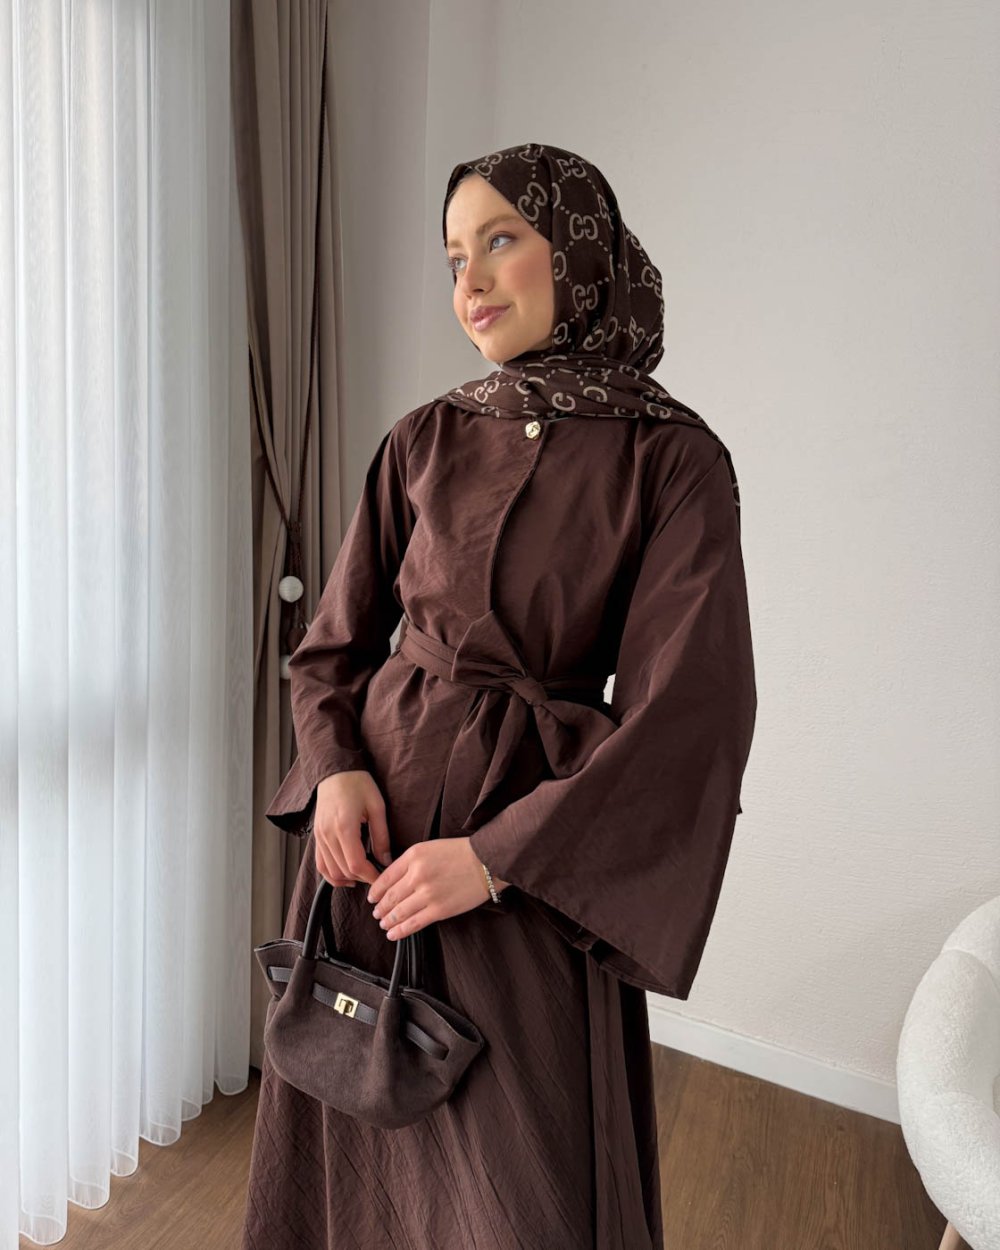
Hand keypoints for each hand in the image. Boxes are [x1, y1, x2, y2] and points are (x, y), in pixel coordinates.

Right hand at [313, 770, 391, 888]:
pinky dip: (332, 875)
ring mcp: (319, 837)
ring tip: (364, 877)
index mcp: (344, 827)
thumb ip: (381, 837)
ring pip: (331, 871)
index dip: (370, 876)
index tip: (382, 877)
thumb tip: (386, 860)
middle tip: (378, 875)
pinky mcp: (317, 837)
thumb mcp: (377, 807)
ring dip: (347, 878)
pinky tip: (346, 876)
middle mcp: (328, 834)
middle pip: (344, 870)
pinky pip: (321, 864)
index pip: (356, 864)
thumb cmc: (358, 784)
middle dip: (362, 878)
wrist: (336, 771)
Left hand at [367, 837, 502, 939]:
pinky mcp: (439, 910)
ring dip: (388, 920)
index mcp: (413, 857)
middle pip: (390, 897)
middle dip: (380, 908)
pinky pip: (414, 923)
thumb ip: (409, 861)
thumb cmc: (460, 853)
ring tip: (384, 924)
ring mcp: (427, 894)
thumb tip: (392, 878)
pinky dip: (400, 931)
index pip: (385, 877)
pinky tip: (393, 934)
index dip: (376, 891)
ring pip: (399, 912)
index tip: (372, 898)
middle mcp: (417, 875)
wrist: (486, 862)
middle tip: (376, 913)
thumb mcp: (429, 847)